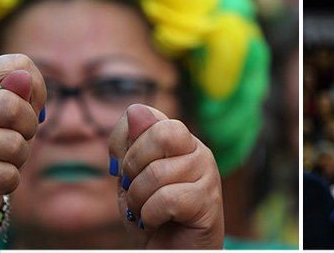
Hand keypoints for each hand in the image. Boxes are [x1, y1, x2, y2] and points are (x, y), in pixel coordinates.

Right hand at [0, 55, 46, 222]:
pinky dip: (10, 178)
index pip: (15, 66)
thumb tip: (24, 81)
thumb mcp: (15, 114)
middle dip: (28, 127)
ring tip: (2, 157)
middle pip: (13, 107)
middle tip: (16, 135)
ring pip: (14, 146)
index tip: (27, 104)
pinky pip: (7, 176)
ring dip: (19, 157)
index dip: (35, 88)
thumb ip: (25, 95)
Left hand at [109, 105, 223, 248]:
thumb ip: (129, 146)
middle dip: (133, 167)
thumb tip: (136, 111)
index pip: (144, 115)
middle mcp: (197, 150)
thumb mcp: (129, 179)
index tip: (124, 170)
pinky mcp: (209, 201)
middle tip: (135, 191)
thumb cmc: (152, 217)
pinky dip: (151, 216)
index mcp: (178, 139)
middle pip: (160, 133)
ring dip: (139, 201)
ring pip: (157, 173)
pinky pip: (167, 199)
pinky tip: (158, 222)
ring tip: (147, 213)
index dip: (123, 143)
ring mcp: (207, 174)